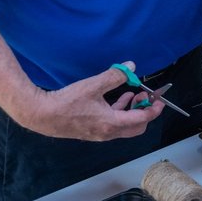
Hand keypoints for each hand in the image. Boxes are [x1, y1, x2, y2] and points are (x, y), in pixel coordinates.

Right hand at [18, 61, 163, 139]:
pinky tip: (118, 99)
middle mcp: (108, 133)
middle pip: (136, 127)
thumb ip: (115, 76)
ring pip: (124, 126)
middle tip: (147, 96)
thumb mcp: (93, 85)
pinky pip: (112, 124)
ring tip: (134, 94)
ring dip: (131, 111)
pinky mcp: (91, 131)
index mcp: (112, 124)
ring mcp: (99, 134)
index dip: (154, 109)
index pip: (142, 119)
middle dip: (145, 111)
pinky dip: (119, 112)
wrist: (41, 115)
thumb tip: (131, 67)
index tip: (160, 100)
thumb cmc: (67, 102)